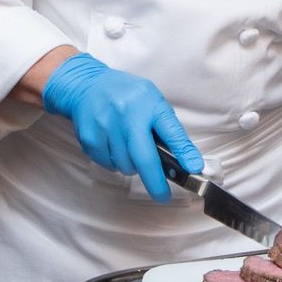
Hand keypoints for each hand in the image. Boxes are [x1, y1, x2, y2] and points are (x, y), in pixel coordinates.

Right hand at [42, 53, 202, 201]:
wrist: (87, 85)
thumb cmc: (126, 96)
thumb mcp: (152, 101)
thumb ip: (165, 127)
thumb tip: (183, 160)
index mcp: (149, 103)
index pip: (171, 131)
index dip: (184, 152)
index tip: (194, 169)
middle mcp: (127, 115)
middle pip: (144, 159)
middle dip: (156, 183)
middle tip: (162, 195)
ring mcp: (106, 127)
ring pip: (125, 166)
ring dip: (132, 167)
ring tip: (130, 149)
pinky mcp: (89, 138)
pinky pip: (108, 165)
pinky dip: (114, 163)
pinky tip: (113, 146)